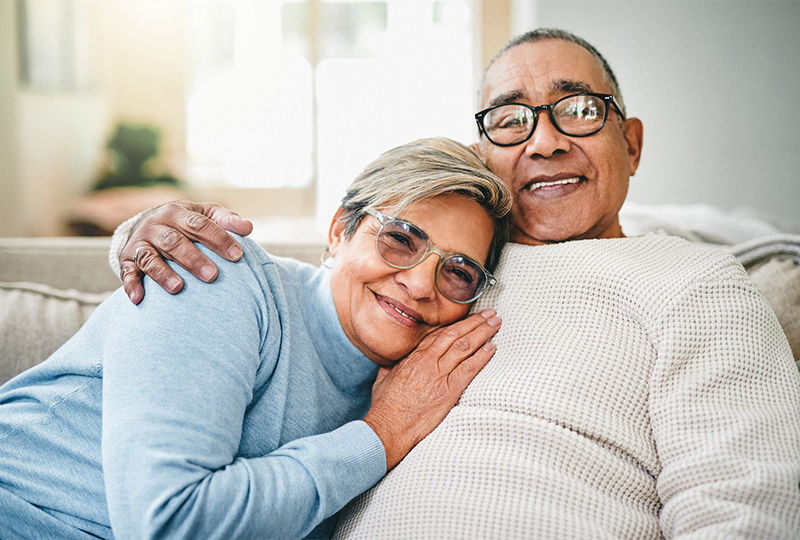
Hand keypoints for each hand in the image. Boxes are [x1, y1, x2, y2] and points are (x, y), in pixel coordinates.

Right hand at [120, 201, 252, 303]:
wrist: (149, 223)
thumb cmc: (187, 222)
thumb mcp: (205, 214)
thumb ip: (226, 220)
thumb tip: (248, 228)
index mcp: (177, 212)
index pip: (199, 224)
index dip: (218, 239)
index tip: (237, 256)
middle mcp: (156, 225)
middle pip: (175, 242)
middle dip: (193, 259)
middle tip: (212, 276)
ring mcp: (140, 243)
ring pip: (150, 258)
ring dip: (163, 273)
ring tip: (178, 288)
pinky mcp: (127, 260)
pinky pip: (127, 272)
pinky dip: (131, 285)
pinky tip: (139, 299)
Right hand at [362, 309, 500, 469]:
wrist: (387, 427)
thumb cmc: (384, 408)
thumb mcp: (383, 380)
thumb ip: (390, 367)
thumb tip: (390, 362)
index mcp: (413, 358)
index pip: (439, 334)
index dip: (456, 324)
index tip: (469, 318)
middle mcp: (427, 362)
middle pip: (455, 334)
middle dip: (475, 322)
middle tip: (490, 313)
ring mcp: (438, 375)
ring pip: (464, 346)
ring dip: (482, 333)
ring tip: (495, 323)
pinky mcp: (447, 391)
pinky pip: (468, 369)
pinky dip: (481, 357)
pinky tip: (492, 348)